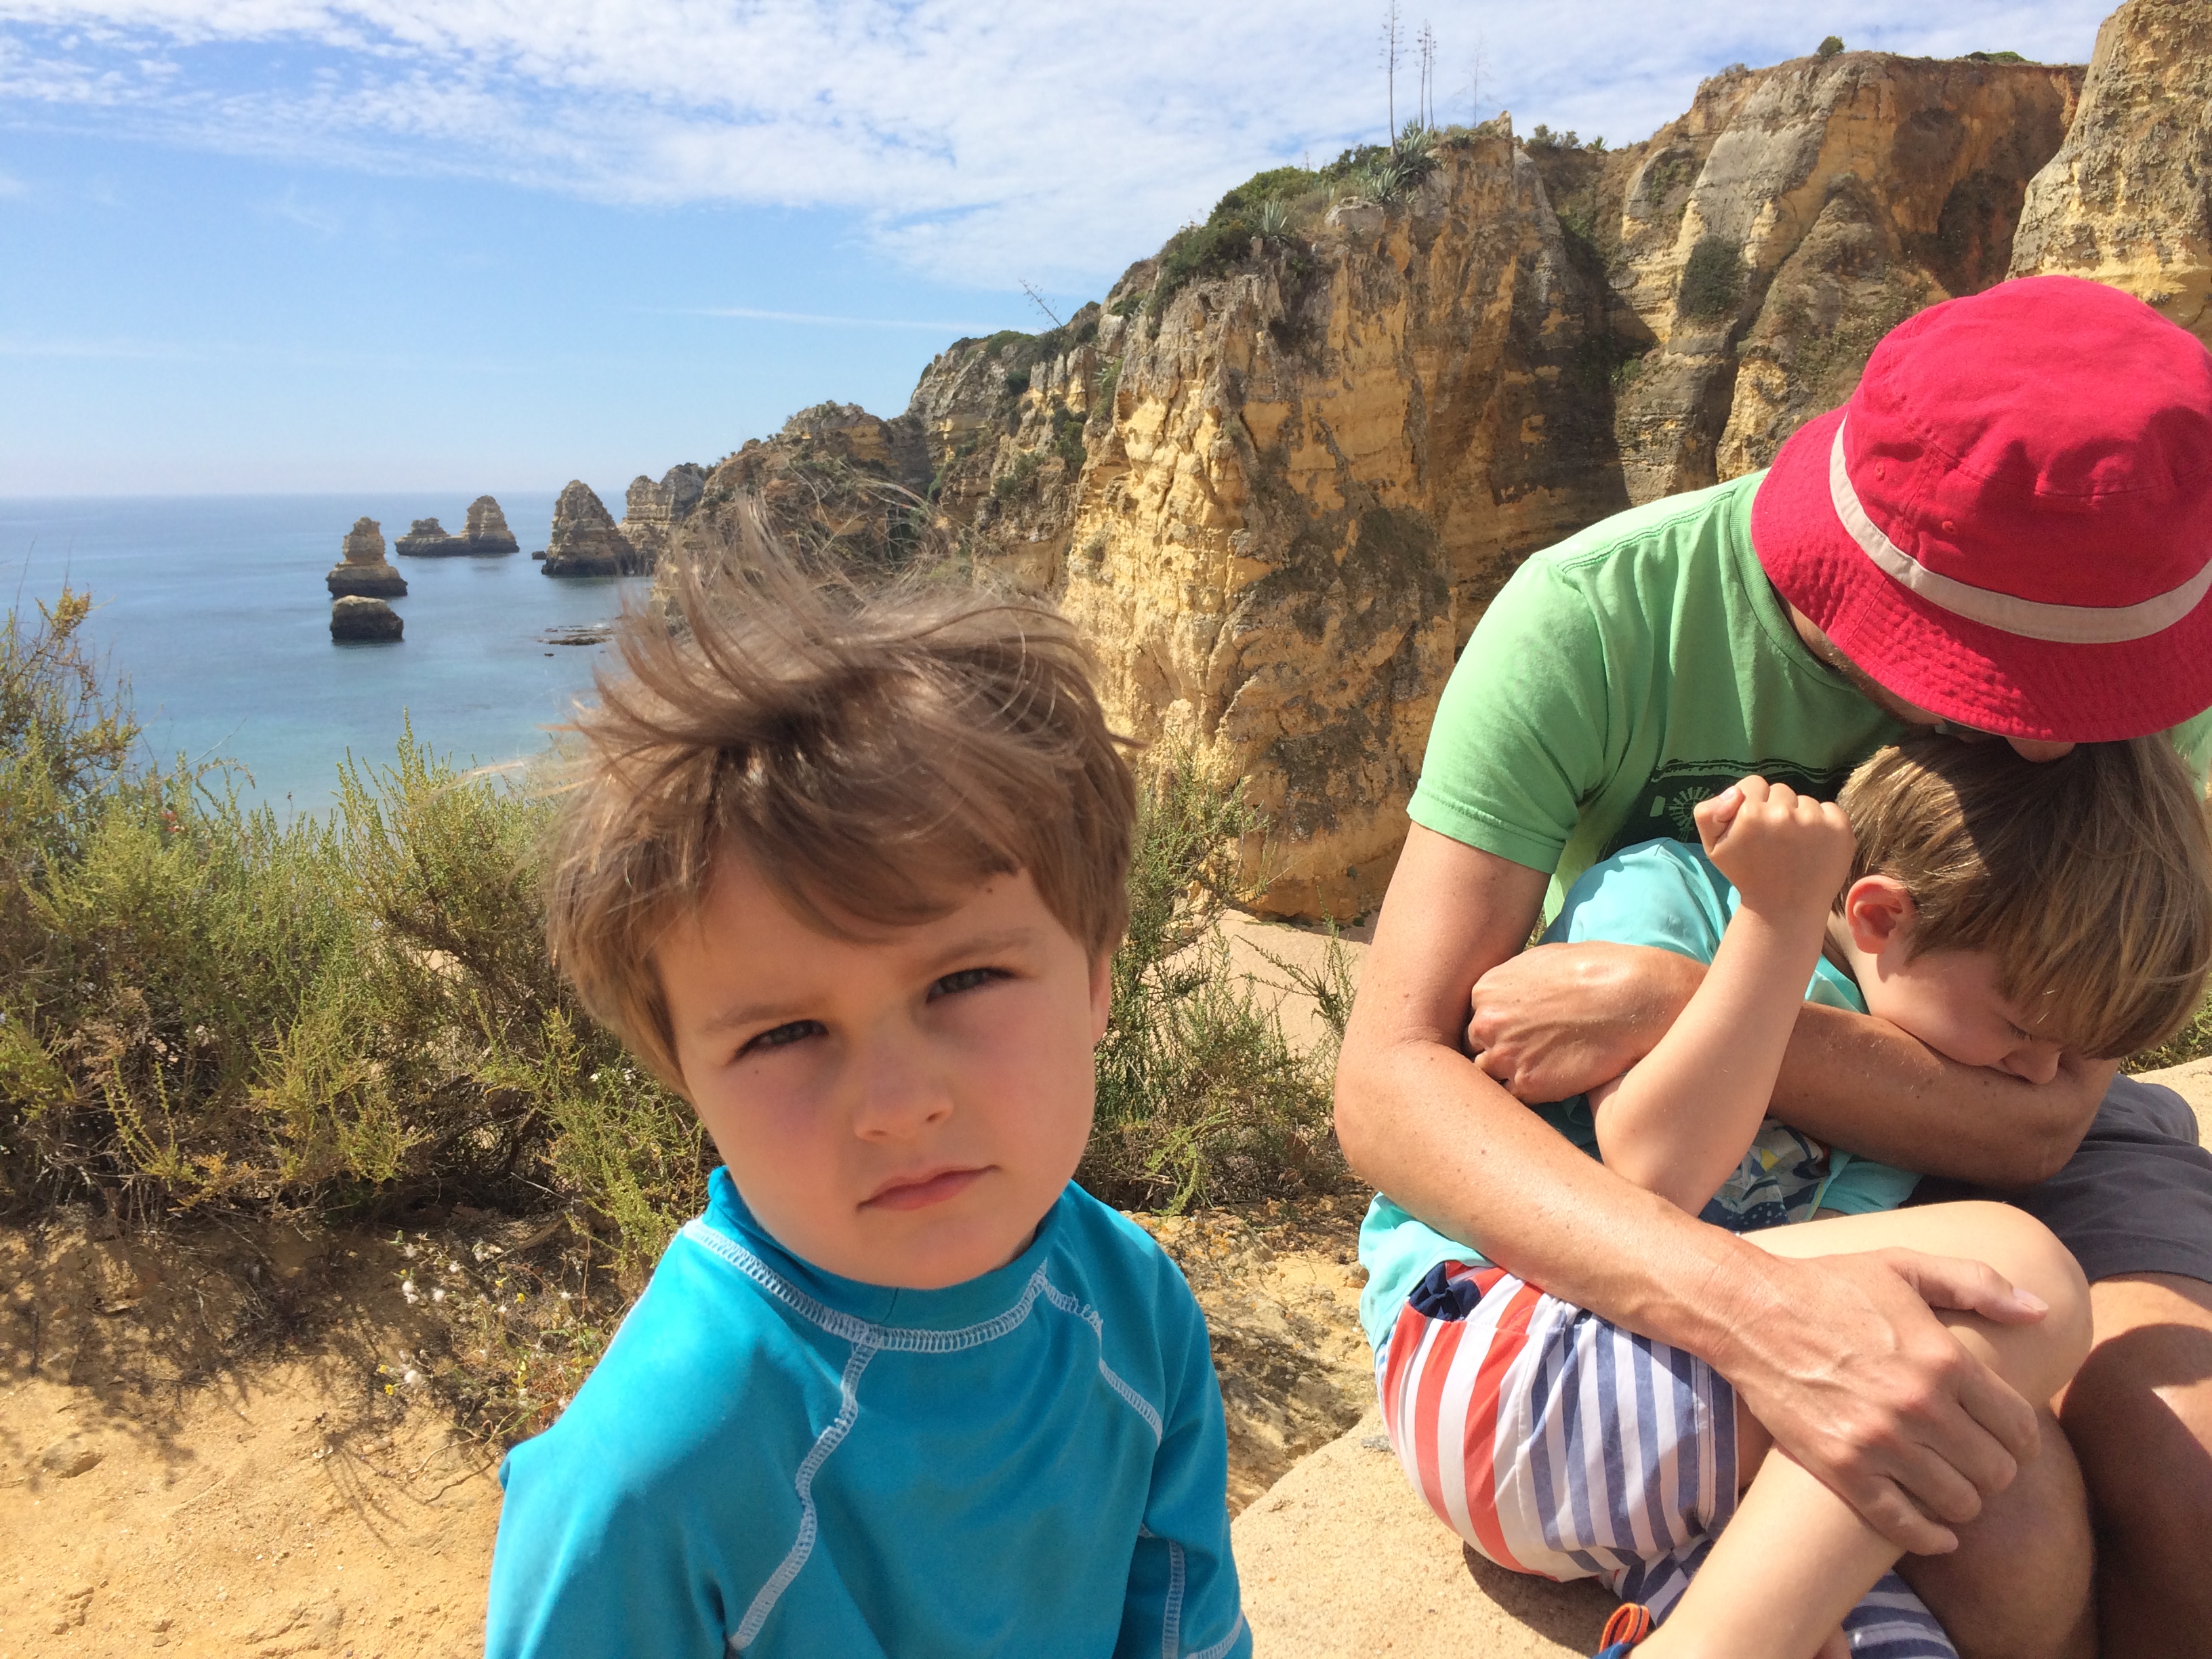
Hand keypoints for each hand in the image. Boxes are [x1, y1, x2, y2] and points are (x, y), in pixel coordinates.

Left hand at [1466, 942, 1702, 1101]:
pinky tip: (1547, 1085)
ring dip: (1504, 1079)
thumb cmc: (1598, 971)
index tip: (1511, 1038)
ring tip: (1534, 1074)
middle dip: (1492, 1055)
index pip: (1472, 1022)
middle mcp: (1486, 1023)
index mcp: (1485, 991)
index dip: (1491, 1033)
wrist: (1633, 998)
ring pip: (1485, 1078)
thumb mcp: (1543, 961)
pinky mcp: (1528, 1085)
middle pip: (1472, 1050)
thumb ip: (1514, 983)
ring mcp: (1504, 1055)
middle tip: (1520, 1058)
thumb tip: (1509, 996)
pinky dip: (1526, 1096)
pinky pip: (1511, 1099)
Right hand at [1694, 775, 1854, 921]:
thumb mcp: (1713, 847)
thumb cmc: (1747, 875)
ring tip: (1795, 846)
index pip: (1752, 784)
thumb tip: (1735, 793)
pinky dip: (1824, 824)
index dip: (1751, 803)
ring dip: (1800, 817)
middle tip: (1775, 840)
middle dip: (1775, 809)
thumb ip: (1707, 812)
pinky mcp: (1839, 828)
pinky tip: (1815, 846)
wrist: (1784, 908)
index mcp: (1750, 814)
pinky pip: (1829, 809)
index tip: (1754, 827)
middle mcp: (1783, 813)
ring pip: (1804, 801)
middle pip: (1780, 790)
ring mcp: (1815, 821)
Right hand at [1722, 1248, 2046, 1554]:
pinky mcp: (1842, 1468)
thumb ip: (1976, 1283)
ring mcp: (1879, 1441)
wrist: (1748, 1311)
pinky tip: (1937, 1533)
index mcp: (1943, 1358)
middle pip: (1996, 1472)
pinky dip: (1929, 1538)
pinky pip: (1905, 1526)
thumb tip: (2042, 1310)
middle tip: (1974, 1461)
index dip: (2022, 1440)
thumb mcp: (1903, 1267)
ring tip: (1949, 1485)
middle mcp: (1919, 1405)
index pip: (2019, 1427)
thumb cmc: (1828, 1286)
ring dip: (1963, 1501)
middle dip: (1994, 1471)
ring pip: (1959, 1503)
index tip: (2008, 1441)